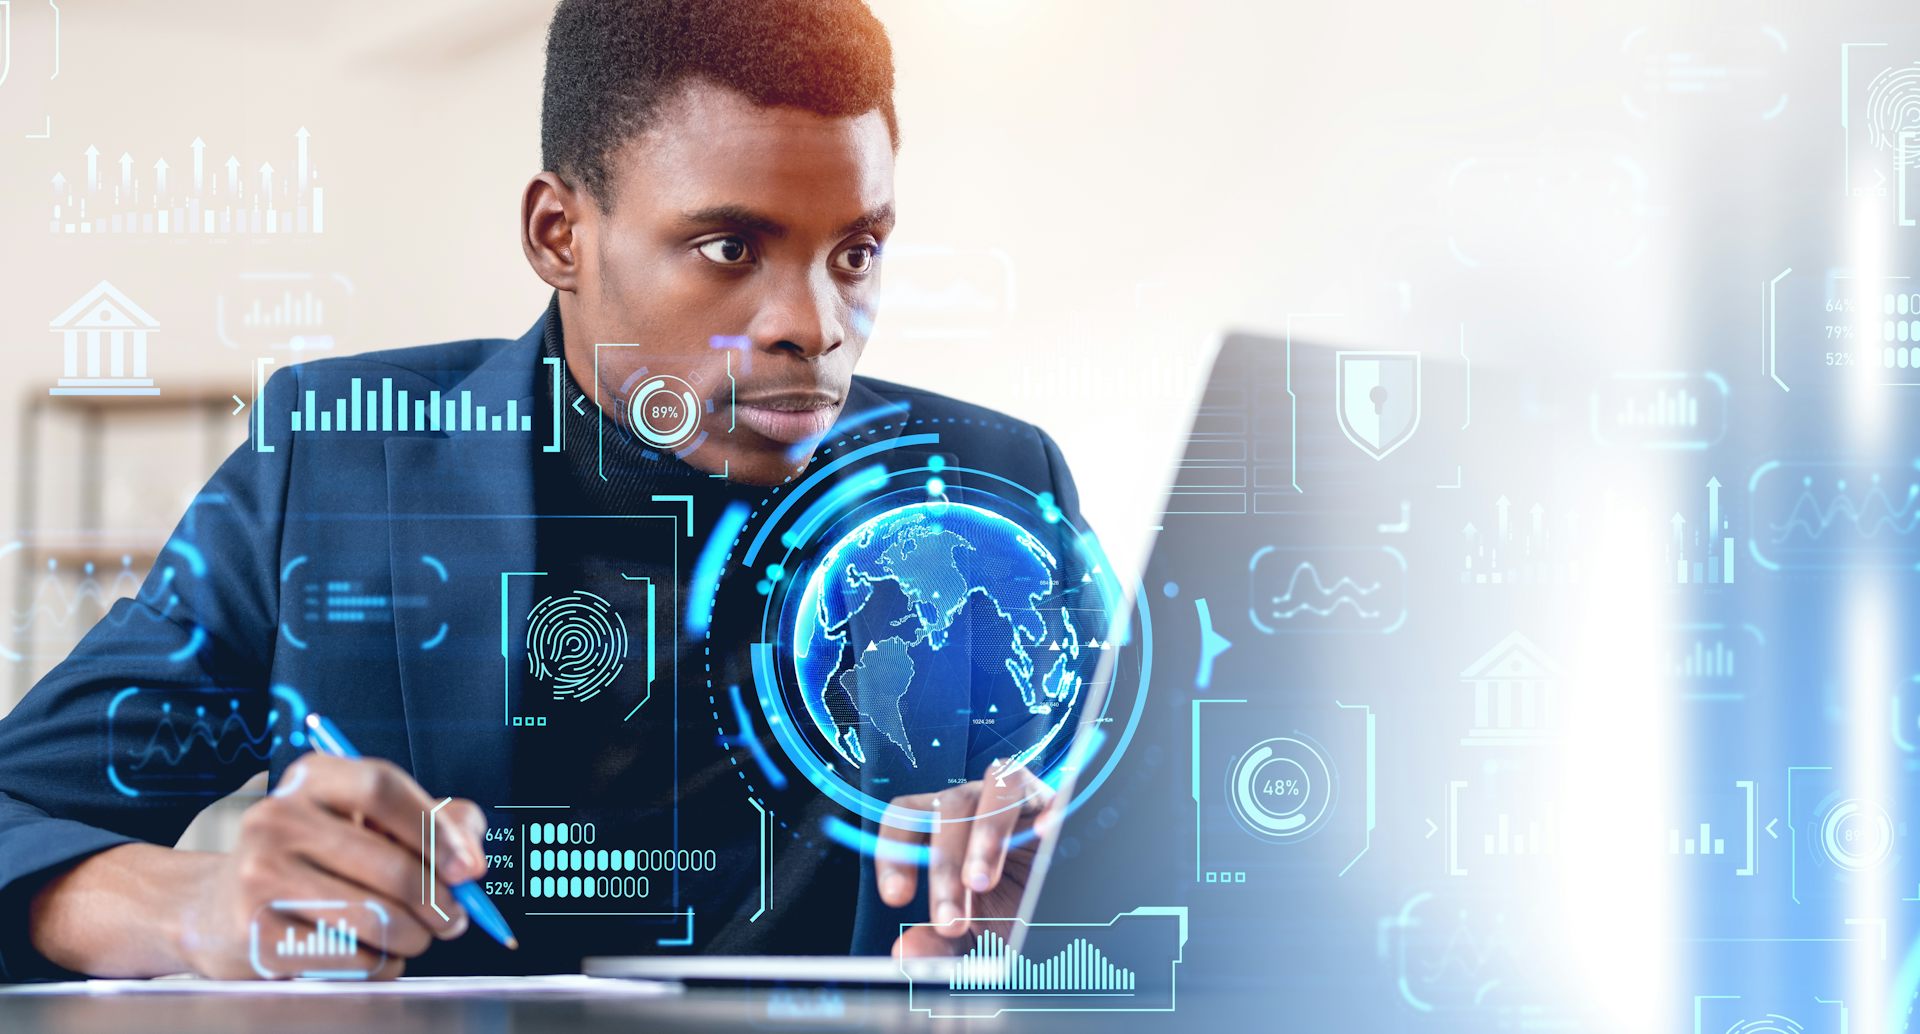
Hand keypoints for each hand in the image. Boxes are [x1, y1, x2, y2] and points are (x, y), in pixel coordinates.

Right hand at [174, 754, 486, 978]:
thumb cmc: (315, 859)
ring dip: (413, 936)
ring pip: (375, 917)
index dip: (437, 831)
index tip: (471, 869)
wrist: (217, 907)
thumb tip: (472, 860)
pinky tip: (369, 951)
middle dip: (439, 901)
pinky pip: (348, 957)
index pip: (383, 789)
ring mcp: (258, 875)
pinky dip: (377, 962)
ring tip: (414, 935)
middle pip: (389, 864)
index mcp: (313, 778)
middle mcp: (277, 818)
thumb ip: (436, 823)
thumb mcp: (370, 823)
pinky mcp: (253, 932)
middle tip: (455, 918)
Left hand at [875, 760, 1057, 957]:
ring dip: (983, 835)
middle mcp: (975, 808)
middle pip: (946, 811)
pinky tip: (1045, 834)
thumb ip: (941, 947)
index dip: (893, 851)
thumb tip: (905, 951)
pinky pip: (1035, 788)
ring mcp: (1012, 799)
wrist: (1064, 912)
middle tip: (950, 919)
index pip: (906, 817)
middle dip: (943, 869)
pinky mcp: (1049, 799)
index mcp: (946, 833)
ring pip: (987, 789)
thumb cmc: (1016, 916)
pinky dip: (1038, 807)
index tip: (896, 898)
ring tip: (981, 880)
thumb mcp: (978, 938)